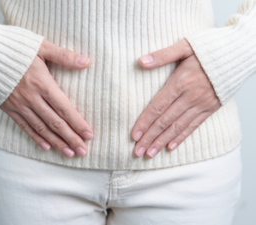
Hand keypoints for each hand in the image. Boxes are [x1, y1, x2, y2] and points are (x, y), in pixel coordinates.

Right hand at [0, 39, 93, 157]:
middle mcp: (32, 98)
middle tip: (83, 151)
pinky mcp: (9, 108)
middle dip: (71, 138)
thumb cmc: (14, 47)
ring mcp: (19, 105)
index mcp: (42, 84)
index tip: (89, 136)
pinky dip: (36, 137)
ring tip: (69, 153)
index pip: (64, 108)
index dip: (78, 123)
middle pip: (55, 122)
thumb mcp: (42, 46)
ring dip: (56, 142)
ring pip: (41, 128)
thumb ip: (64, 56)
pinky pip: (24, 126)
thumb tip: (86, 61)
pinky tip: (46, 147)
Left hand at [132, 39, 220, 158]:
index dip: (145, 122)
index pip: (158, 107)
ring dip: (162, 142)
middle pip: (165, 121)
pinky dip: (181, 137)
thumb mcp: (185, 46)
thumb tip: (140, 61)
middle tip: (137, 152)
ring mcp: (202, 104)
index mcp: (181, 81)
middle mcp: (190, 96)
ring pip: (178, 127)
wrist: (240, 52)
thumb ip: (162, 55)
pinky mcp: (211, 108)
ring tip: (150, 154)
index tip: (134, 136)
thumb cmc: (210, 47)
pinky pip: (194, 126)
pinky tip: (170, 147)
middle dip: (149, 138)